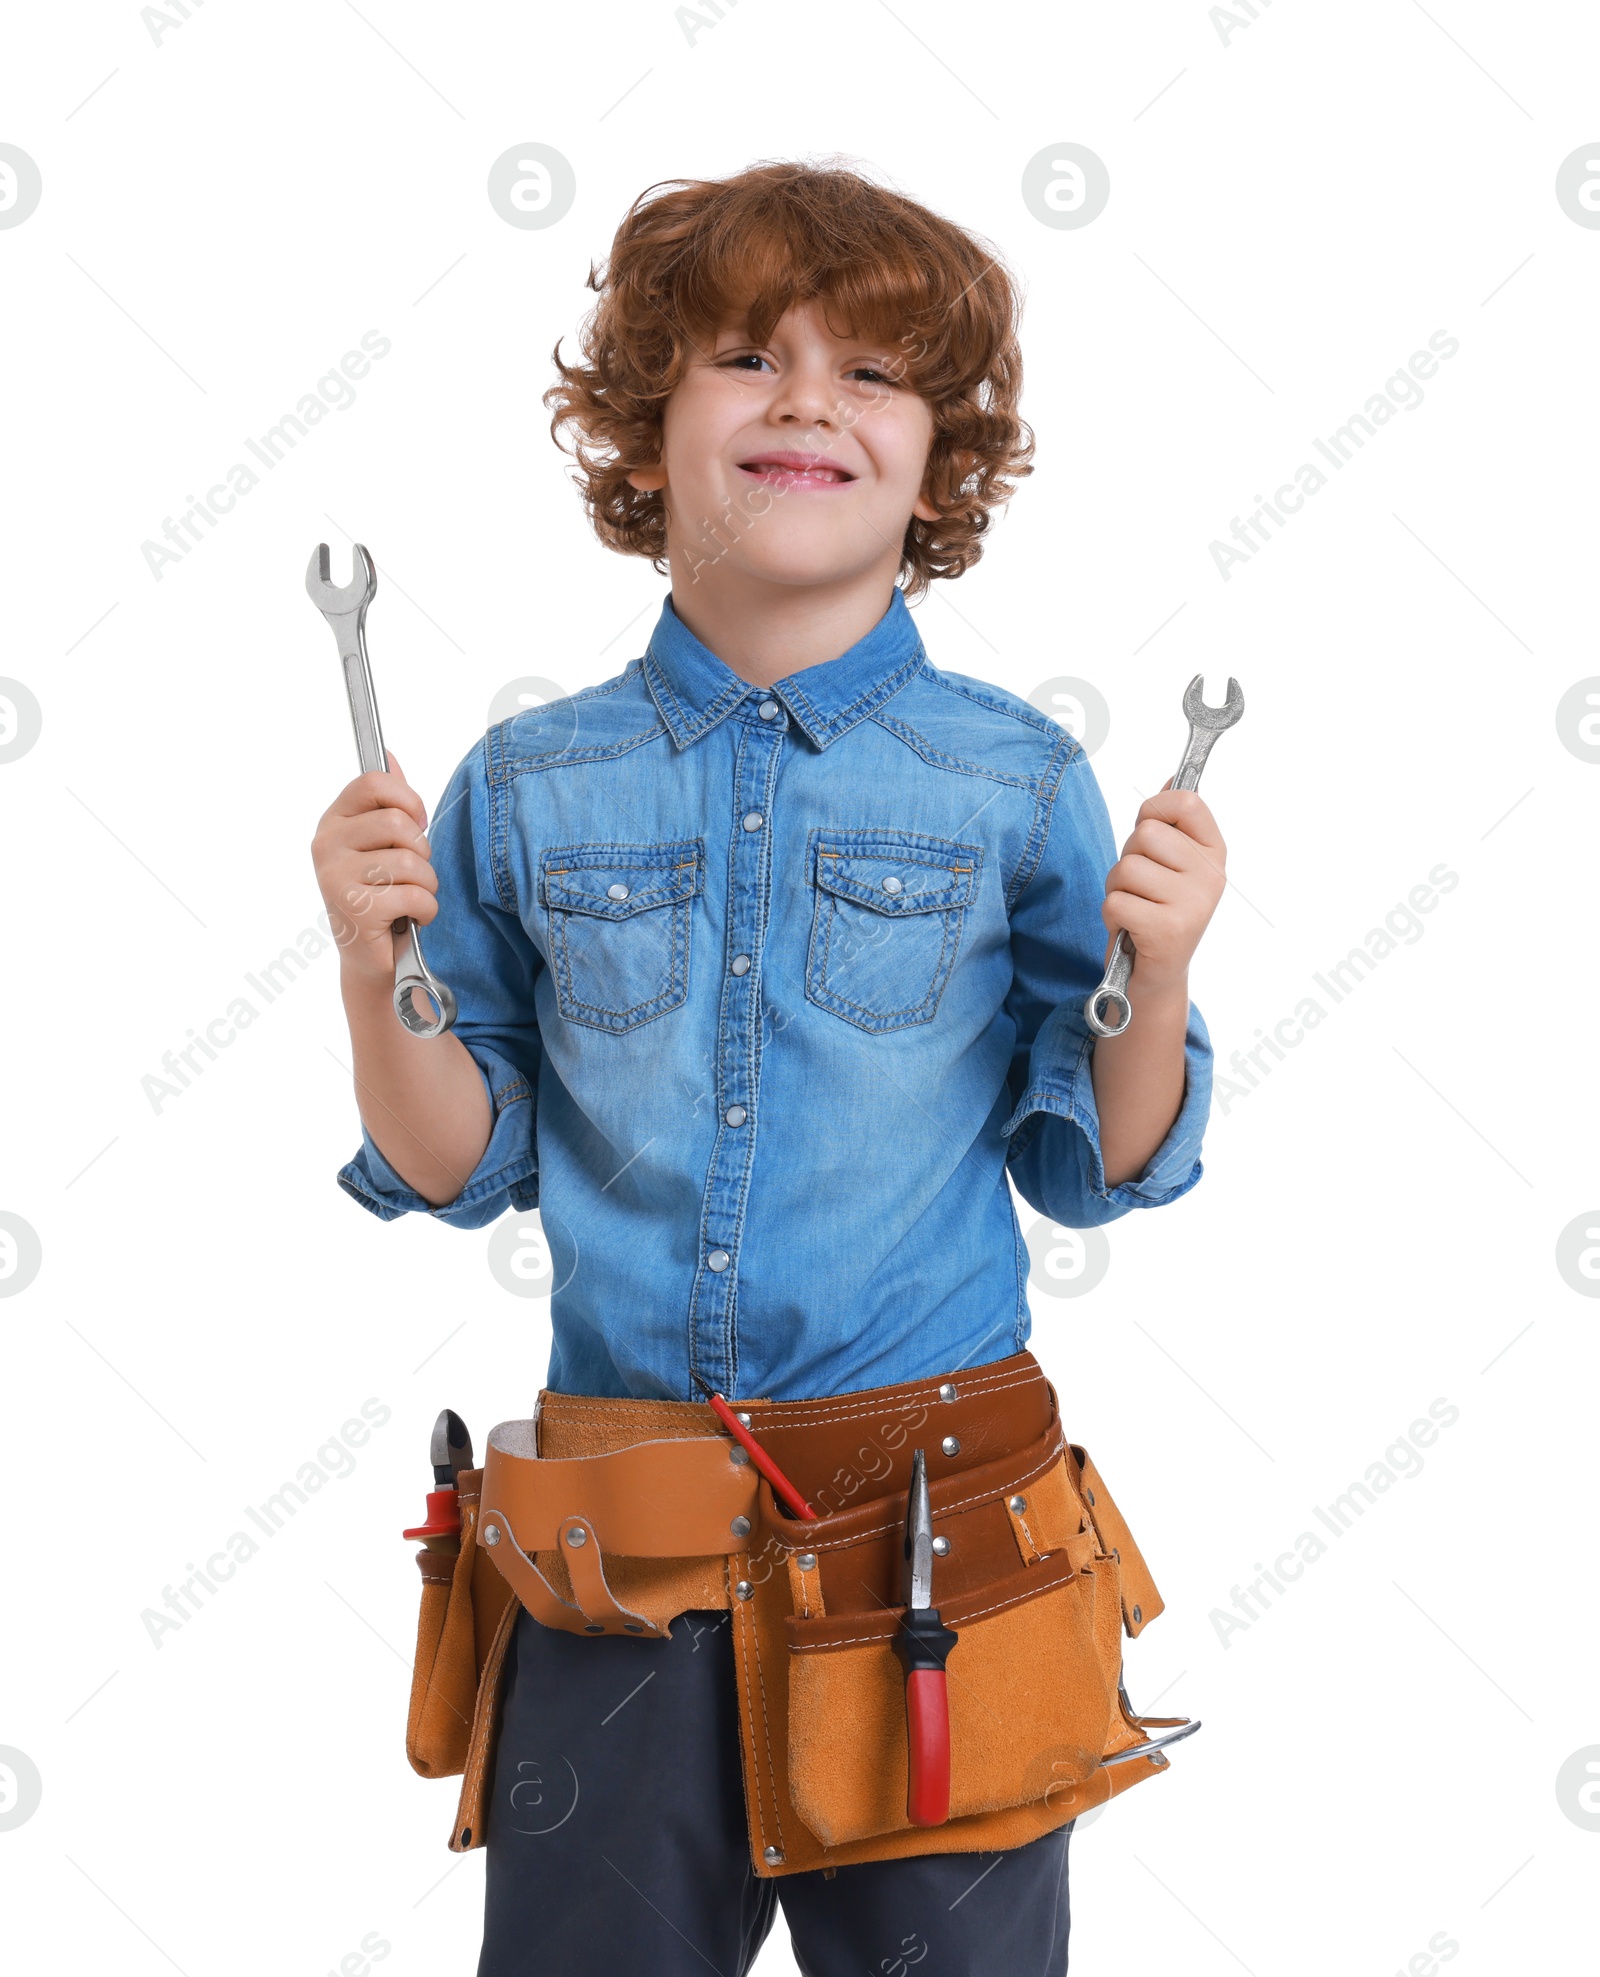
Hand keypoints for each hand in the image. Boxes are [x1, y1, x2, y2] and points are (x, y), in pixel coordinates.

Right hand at [311, 754, 436, 985]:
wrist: (372, 957)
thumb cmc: (382, 895)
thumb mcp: (382, 844)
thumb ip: (386, 801)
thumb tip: (389, 756)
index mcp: (334, 821)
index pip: (372, 783)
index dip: (407, 799)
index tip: (416, 822)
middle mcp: (326, 845)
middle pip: (397, 822)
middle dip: (422, 851)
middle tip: (413, 873)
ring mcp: (335, 876)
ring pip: (410, 861)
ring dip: (427, 884)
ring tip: (413, 898)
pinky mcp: (354, 908)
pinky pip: (414, 894)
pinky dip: (427, 910)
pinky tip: (413, 918)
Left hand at [1101, 785, 1225, 998]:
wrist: (1155, 975)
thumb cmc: (1156, 910)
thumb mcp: (1169, 863)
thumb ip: (1171, 823)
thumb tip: (1174, 777)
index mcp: (1215, 851)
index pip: (1186, 801)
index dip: (1155, 810)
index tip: (1151, 833)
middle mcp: (1212, 875)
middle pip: (1146, 834)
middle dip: (1128, 858)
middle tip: (1141, 887)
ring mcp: (1194, 903)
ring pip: (1126, 867)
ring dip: (1117, 890)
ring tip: (1136, 909)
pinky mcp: (1170, 930)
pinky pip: (1116, 901)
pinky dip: (1112, 916)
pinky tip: (1131, 929)